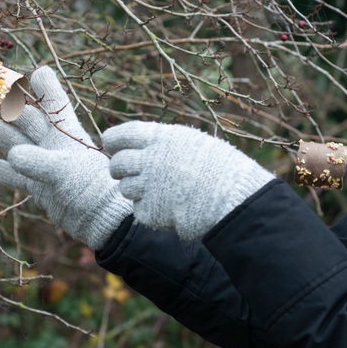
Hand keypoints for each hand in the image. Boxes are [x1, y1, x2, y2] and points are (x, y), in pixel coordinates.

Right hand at [0, 66, 131, 249]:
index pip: (54, 103)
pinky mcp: (42, 188)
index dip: (46, 87)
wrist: (104, 221)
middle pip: (29, 122)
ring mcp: (46, 166)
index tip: (39, 70)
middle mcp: (55, 146)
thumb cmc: (92, 189)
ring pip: (19, 146)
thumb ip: (39, 162)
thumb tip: (11, 156)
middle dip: (11, 109)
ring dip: (3, 137)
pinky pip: (18, 177)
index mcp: (67, 133)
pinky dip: (5, 173)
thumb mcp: (65, 172)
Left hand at [102, 122, 274, 240]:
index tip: (112, 145)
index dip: (113, 141)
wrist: (234, 199)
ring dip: (137, 191)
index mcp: (161, 138)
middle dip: (120, 170)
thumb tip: (145, 146)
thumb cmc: (223, 169)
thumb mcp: (195, 144)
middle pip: (116, 164)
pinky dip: (150, 211)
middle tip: (131, 174)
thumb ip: (166, 145)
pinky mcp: (149, 212)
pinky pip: (139, 210)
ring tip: (160, 192)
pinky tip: (169, 208)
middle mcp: (149, 160)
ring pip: (125, 189)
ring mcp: (147, 187)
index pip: (121, 135)